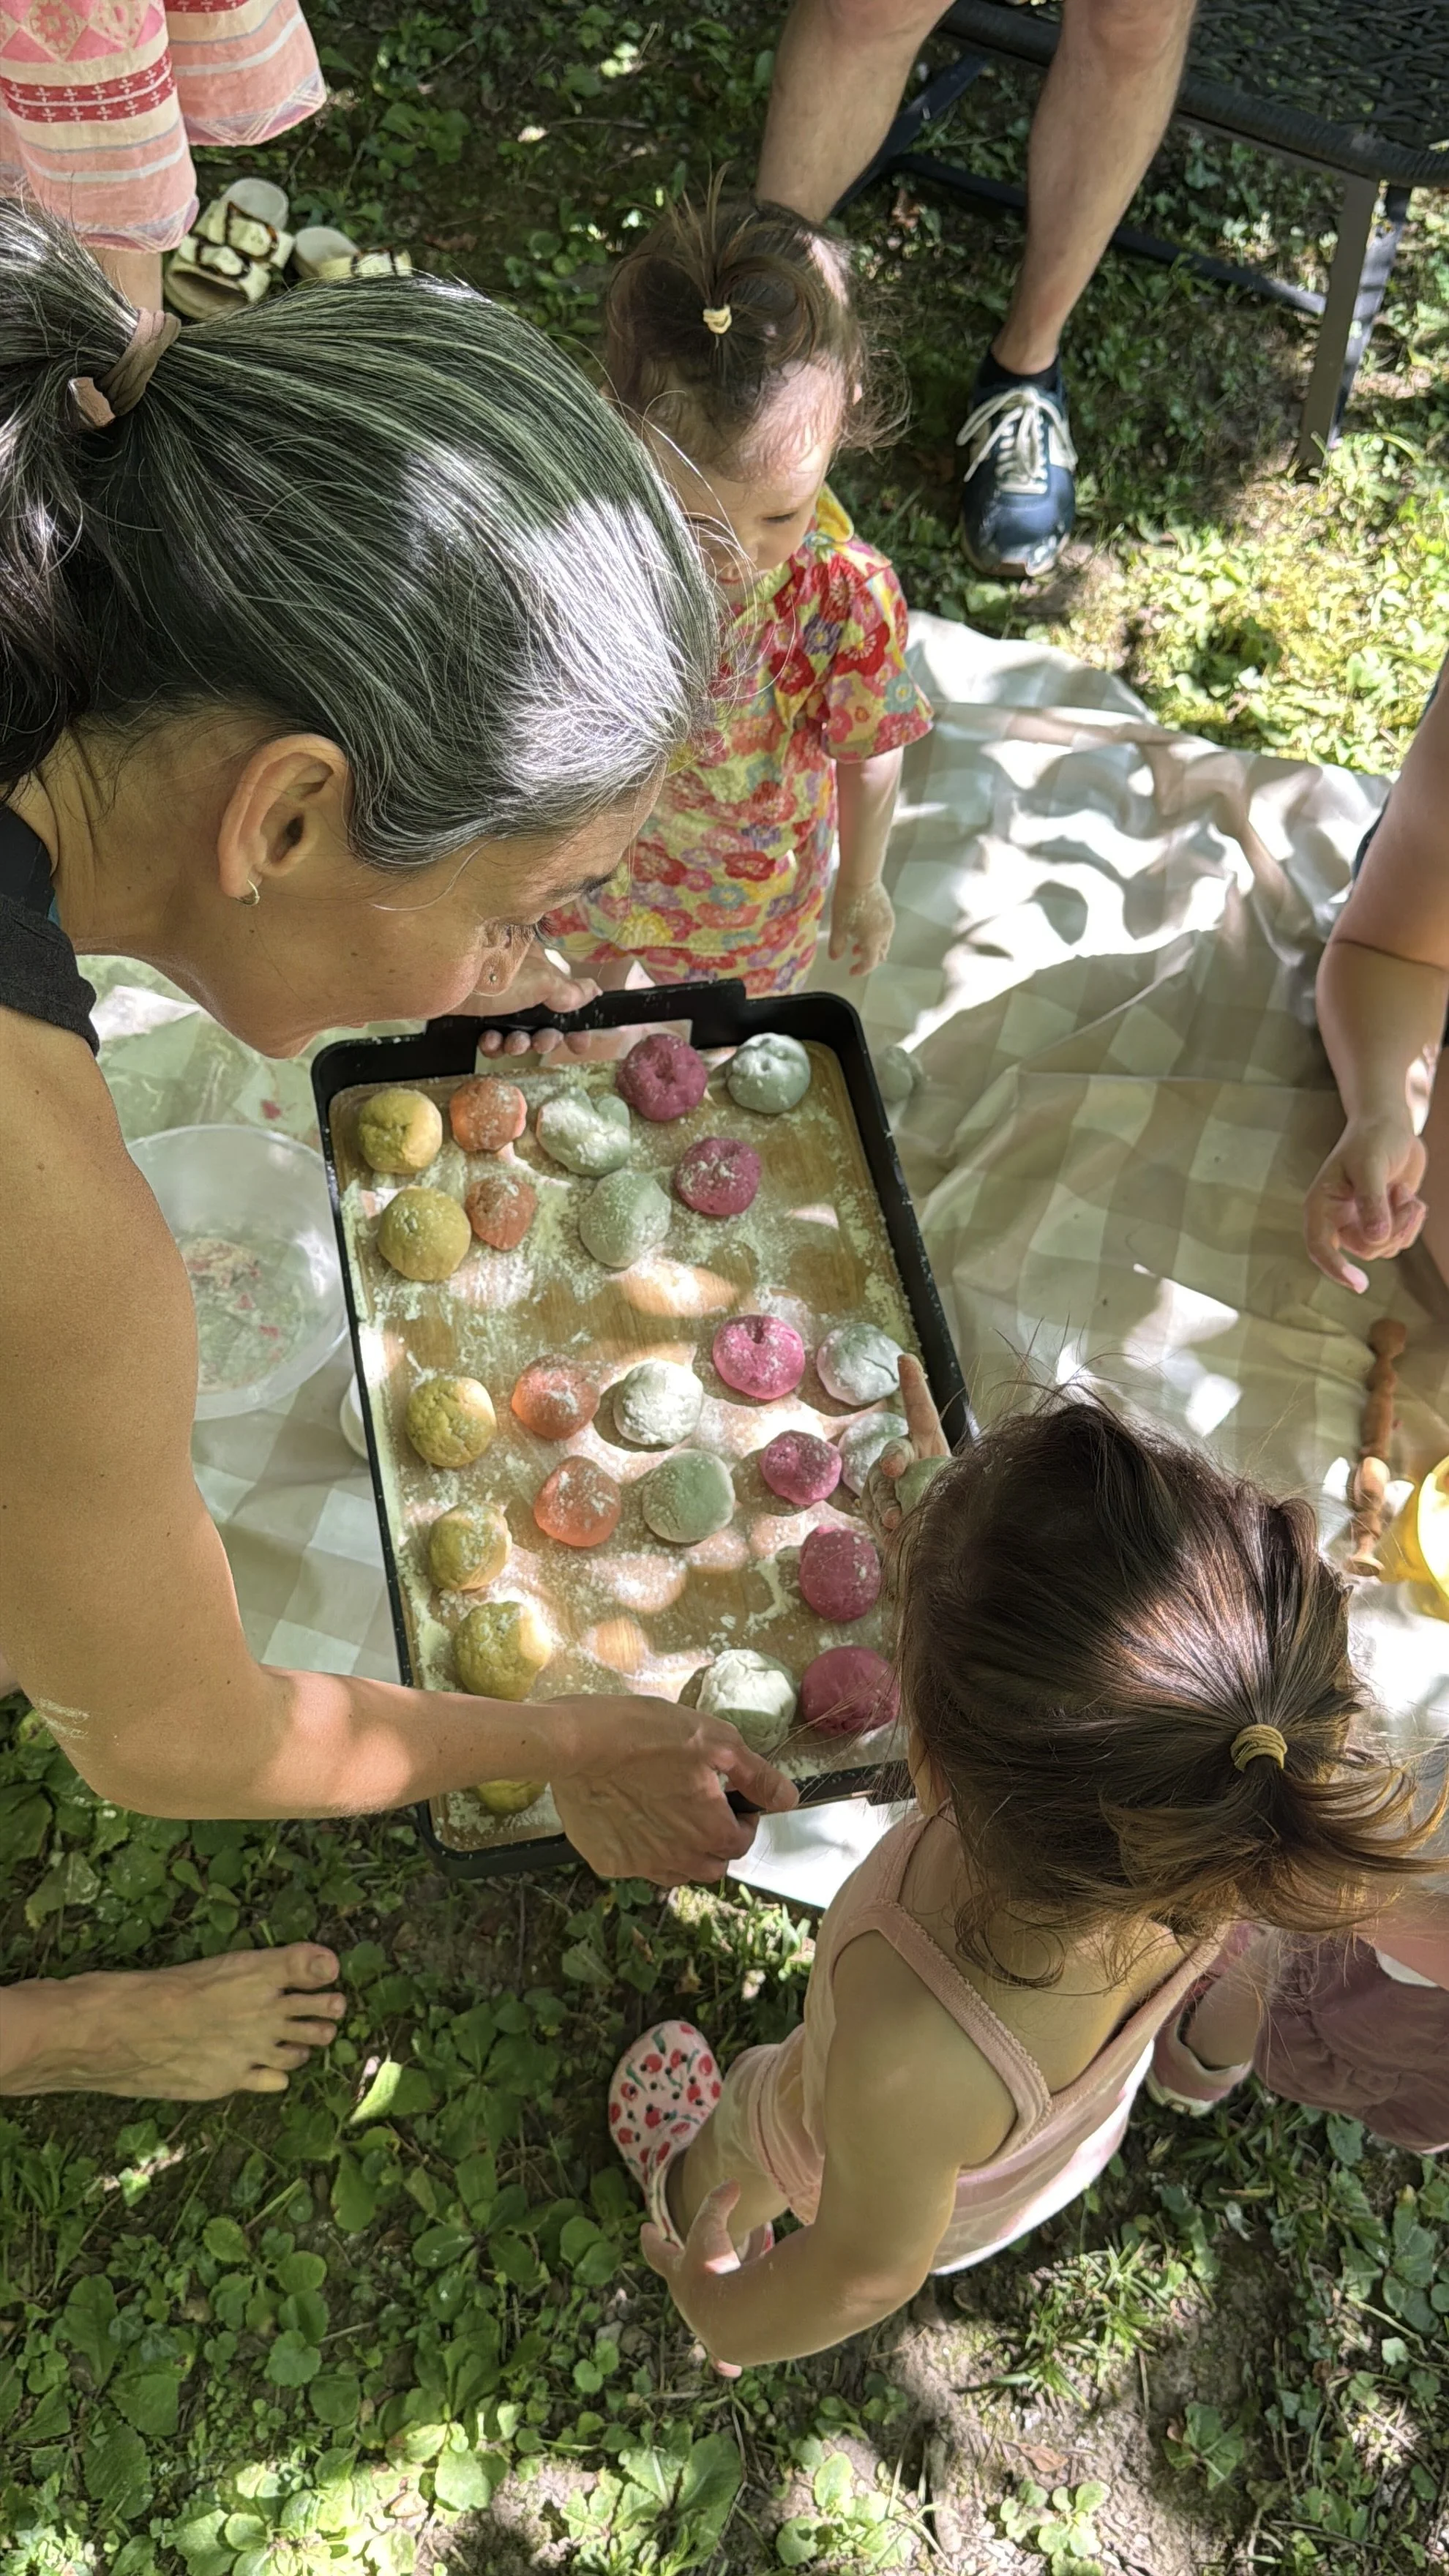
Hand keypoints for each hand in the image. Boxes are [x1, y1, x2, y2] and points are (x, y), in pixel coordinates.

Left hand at [469, 944, 599, 1057]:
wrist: (438, 975)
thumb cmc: (493, 970)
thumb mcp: (540, 982)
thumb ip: (569, 991)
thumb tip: (593, 992)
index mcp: (539, 967)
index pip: (567, 998)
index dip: (576, 1023)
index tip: (580, 1043)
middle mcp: (518, 982)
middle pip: (542, 1020)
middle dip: (544, 1037)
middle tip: (542, 1041)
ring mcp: (495, 999)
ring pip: (516, 1031)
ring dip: (518, 1043)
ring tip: (512, 1041)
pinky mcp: (473, 1013)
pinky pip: (490, 1036)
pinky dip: (492, 1042)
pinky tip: (487, 1039)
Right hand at [545, 1695, 796, 1885]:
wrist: (579, 1743)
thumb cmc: (650, 1734)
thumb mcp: (716, 1740)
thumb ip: (757, 1775)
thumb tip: (789, 1799)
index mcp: (711, 1832)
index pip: (741, 1842)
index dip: (742, 1820)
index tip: (731, 1800)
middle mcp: (679, 1859)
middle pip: (711, 1866)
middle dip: (715, 1842)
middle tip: (700, 1807)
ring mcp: (641, 1865)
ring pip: (675, 1872)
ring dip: (681, 1852)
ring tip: (667, 1815)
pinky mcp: (607, 1862)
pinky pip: (634, 1865)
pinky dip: (639, 1848)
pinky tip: (629, 1816)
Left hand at [642, 2177, 744, 2377]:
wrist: (730, 2318)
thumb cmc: (713, 2270)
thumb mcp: (711, 2228)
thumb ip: (718, 2202)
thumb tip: (732, 2183)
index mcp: (678, 2272)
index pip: (656, 2251)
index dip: (650, 2239)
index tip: (645, 2227)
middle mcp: (687, 2302)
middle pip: (678, 2285)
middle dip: (681, 2275)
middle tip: (687, 2266)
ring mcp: (704, 2327)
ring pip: (700, 2318)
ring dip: (706, 2312)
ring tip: (714, 2309)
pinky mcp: (724, 2348)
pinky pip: (723, 2355)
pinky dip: (724, 2361)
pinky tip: (726, 2369)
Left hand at [829, 879, 893, 976]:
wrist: (861, 877)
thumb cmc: (847, 902)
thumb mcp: (838, 926)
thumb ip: (837, 945)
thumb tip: (835, 958)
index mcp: (873, 940)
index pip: (870, 963)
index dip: (861, 970)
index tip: (851, 971)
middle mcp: (885, 934)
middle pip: (880, 954)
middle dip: (868, 959)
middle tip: (855, 956)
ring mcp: (889, 922)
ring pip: (884, 942)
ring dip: (872, 947)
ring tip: (856, 941)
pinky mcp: (889, 912)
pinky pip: (885, 931)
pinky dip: (875, 936)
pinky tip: (864, 927)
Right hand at [864, 1353, 949, 1542]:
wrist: (932, 1542)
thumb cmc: (953, 1508)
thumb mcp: (956, 1490)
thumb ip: (945, 1486)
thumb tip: (937, 1483)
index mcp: (927, 1445)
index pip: (920, 1412)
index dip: (913, 1385)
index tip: (906, 1359)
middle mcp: (903, 1458)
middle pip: (894, 1450)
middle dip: (893, 1457)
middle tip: (896, 1468)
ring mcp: (883, 1482)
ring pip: (879, 1485)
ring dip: (886, 1502)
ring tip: (896, 1520)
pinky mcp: (872, 1506)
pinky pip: (871, 1510)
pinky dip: (880, 1521)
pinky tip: (892, 1532)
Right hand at [1303, 1113, 1426, 1292]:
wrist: (1391, 1126)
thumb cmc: (1372, 1139)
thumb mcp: (1370, 1166)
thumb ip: (1371, 1202)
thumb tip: (1377, 1237)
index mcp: (1321, 1206)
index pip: (1319, 1246)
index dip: (1335, 1268)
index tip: (1359, 1284)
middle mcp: (1338, 1219)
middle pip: (1366, 1250)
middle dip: (1392, 1230)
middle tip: (1403, 1200)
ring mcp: (1361, 1222)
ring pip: (1386, 1247)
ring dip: (1404, 1223)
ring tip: (1405, 1193)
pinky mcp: (1383, 1221)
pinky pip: (1400, 1240)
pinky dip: (1411, 1222)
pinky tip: (1410, 1197)